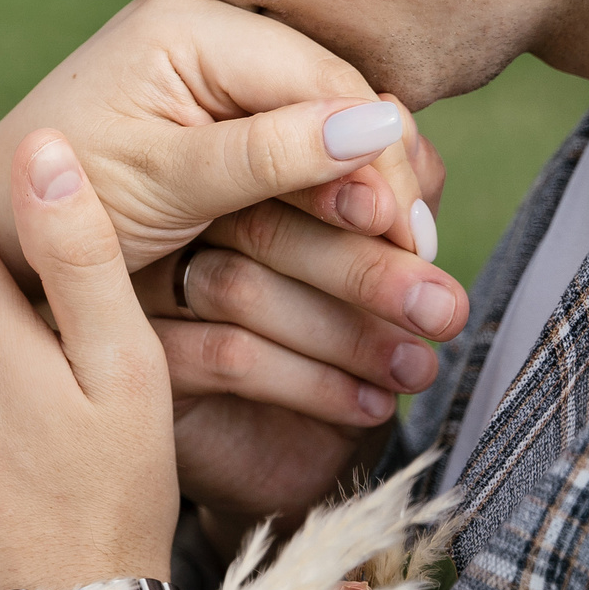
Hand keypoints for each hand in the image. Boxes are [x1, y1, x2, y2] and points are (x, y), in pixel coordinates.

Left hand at [0, 0, 435, 277]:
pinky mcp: (215, 125)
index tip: (409, 235)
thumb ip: (265, 155)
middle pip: (334, 102)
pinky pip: (298, 155)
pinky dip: (334, 202)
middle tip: (423, 258)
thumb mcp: (164, 183)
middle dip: (383, 178)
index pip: (323, 81)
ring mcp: (213, 79)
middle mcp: (207, 37)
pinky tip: (369, 246)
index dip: (378, 157)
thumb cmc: (54, 211)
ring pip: (326, 131)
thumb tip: (376, 125)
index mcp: (188, 26)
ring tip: (410, 261)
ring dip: (369, 195)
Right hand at [137, 186, 462, 541]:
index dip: (360, 193)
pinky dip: (312, 383)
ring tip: (417, 367)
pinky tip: (371, 404)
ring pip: (240, 288)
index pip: (284, 160)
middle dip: (365, 267)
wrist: (294, 449)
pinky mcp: (147, 355)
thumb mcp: (376, 259)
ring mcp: (147, 285)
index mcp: (232, 174)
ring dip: (346, 333)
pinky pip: (226, 357)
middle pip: (261, 221)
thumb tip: (400, 140)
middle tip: (441, 308)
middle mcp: (177, 220)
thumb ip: (384, 195)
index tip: (422, 239)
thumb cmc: (339, 336)